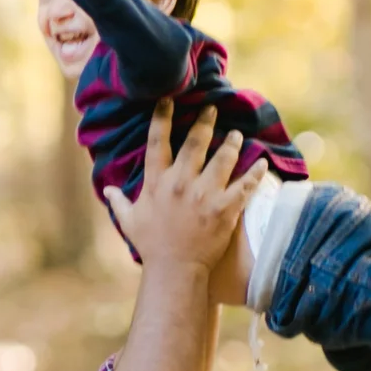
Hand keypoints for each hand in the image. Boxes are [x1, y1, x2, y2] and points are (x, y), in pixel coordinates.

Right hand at [106, 101, 254, 273]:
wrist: (175, 270)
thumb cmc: (151, 246)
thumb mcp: (129, 221)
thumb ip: (119, 201)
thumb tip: (108, 188)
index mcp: (157, 183)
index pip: (156, 142)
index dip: (162, 117)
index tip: (168, 100)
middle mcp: (181, 183)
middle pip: (195, 142)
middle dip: (205, 121)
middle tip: (212, 108)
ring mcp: (205, 195)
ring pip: (223, 158)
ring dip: (232, 143)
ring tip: (237, 135)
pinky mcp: (225, 209)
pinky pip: (245, 185)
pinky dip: (256, 173)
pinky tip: (262, 163)